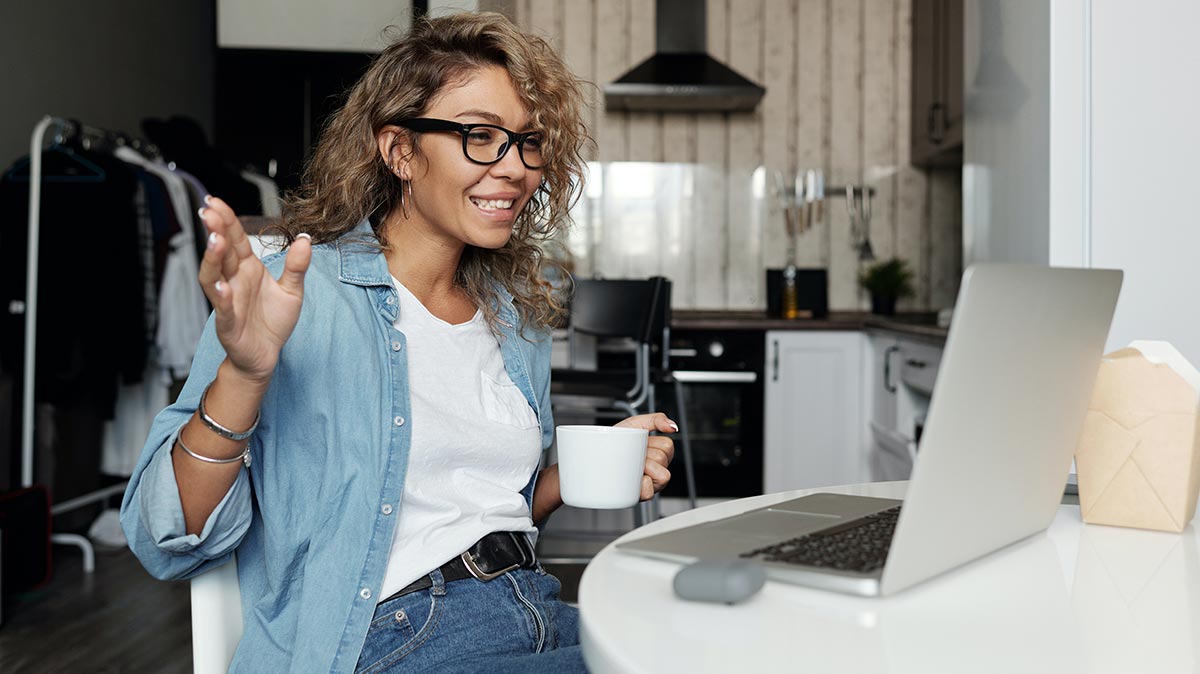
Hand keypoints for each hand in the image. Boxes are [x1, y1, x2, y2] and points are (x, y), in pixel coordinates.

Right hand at [197, 196, 311, 383]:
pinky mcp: (228, 324)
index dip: (226, 220)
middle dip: (215, 231)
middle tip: (210, 211)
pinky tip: (222, 285)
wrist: (267, 355)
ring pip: (213, 277)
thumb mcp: (292, 291)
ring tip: (215, 240)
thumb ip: (297, 266)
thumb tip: (306, 239)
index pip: (235, 239)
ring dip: (213, 259)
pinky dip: (221, 297)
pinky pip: (222, 309)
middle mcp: (233, 281)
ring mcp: (228, 301)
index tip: (216, 201)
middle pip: (221, 252)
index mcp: (247, 269)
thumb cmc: (273, 321)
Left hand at [615, 413, 677, 500]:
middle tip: (632, 456)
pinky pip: (650, 492)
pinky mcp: (640, 495)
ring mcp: (651, 484)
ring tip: (631, 466)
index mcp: (659, 453)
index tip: (640, 444)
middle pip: (663, 459)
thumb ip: (656, 419)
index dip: (652, 443)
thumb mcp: (634, 424)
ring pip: (662, 476)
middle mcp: (658, 469)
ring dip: (644, 469)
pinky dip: (642, 485)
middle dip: (645, 455)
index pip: (667, 446)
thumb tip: (673, 427)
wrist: (594, 454)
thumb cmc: (615, 440)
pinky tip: (632, 479)